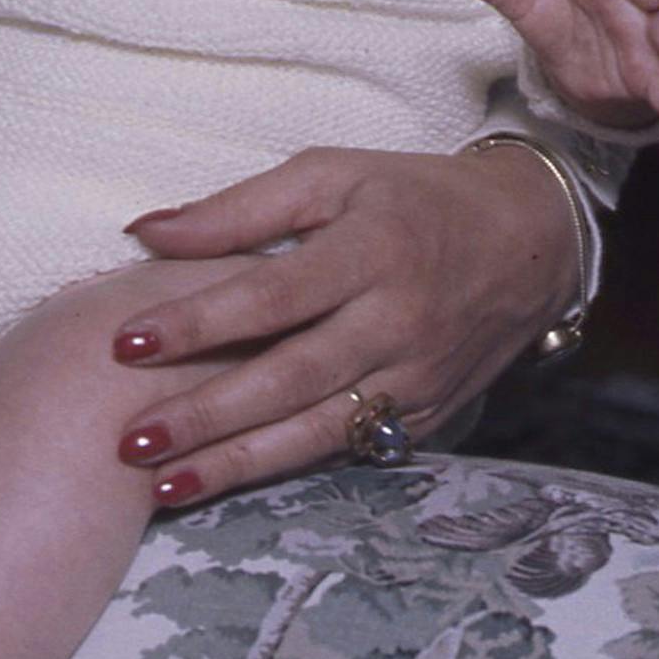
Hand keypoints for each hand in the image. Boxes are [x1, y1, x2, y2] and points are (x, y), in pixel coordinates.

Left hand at [106, 143, 578, 507]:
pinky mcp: (428, 416)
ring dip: (236, 463)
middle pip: (289, 377)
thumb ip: (238, 209)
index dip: (198, 321)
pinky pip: (349, 448)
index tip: (127, 342)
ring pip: (316, 430)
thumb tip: (145, 231)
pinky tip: (229, 484)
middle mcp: (397, 322)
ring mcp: (416, 378)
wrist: (531, 243)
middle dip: (206, 415)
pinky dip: (287, 469)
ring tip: (163, 484)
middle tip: (129, 439)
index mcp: (371, 251)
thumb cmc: (413, 198)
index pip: (272, 295)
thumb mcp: (332, 174)